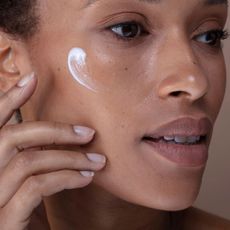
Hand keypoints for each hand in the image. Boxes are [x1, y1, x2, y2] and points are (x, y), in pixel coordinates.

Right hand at [0, 73, 105, 229]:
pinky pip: (35, 187)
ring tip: (96, 161)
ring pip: (29, 161)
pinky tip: (86, 178)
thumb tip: (55, 134)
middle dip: (55, 131)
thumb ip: (31, 156)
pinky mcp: (4, 220)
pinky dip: (66, 178)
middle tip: (89, 133)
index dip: (7, 99)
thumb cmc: (26, 212)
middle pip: (12, 137)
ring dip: (69, 157)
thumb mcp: (27, 180)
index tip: (31, 78)